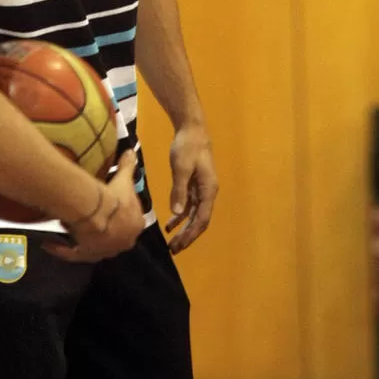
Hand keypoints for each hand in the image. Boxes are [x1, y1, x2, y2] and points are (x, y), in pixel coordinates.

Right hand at [44, 150, 144, 262]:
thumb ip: (128, 166)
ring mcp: (105, 251)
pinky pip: (73, 254)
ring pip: (95, 246)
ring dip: (86, 239)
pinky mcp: (87, 255)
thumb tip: (131, 152)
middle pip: (115, 235)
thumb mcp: (123, 179)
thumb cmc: (113, 196)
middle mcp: (124, 242)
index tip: (111, 204)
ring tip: (73, 229)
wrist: (97, 212)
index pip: (131, 220)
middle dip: (106, 228)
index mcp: (136, 225)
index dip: (121, 211)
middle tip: (93, 216)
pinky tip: (48, 244)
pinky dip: (61, 250)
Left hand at [165, 122, 218, 253]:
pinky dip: (179, 216)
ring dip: (183, 229)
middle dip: (188, 236)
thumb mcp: (181, 167)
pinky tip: (170, 225)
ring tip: (172, 243)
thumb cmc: (187, 146)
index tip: (180, 245)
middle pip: (199, 220)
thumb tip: (176, 213)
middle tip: (174, 250)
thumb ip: (179, 190)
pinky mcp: (193, 185)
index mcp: (208, 190)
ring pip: (193, 215)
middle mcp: (207, 193)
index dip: (191, 233)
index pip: (202, 218)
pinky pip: (188, 205)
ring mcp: (200, 189)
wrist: (191, 129)